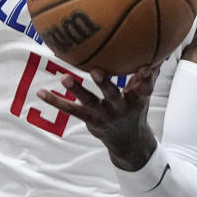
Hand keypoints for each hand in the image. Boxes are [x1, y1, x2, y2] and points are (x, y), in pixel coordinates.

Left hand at [38, 65, 159, 170]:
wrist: (128, 142)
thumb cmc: (135, 110)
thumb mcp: (143, 96)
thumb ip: (146, 77)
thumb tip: (156, 54)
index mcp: (136, 100)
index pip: (144, 89)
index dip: (145, 78)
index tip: (145, 67)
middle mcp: (119, 108)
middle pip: (112, 95)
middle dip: (104, 83)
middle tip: (95, 71)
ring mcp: (103, 115)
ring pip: (89, 102)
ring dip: (77, 89)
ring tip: (65, 78)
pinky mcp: (89, 119)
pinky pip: (70, 109)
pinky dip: (55, 100)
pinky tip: (40, 92)